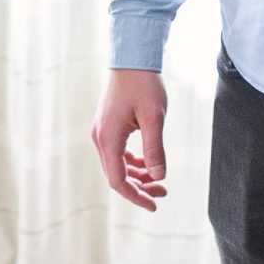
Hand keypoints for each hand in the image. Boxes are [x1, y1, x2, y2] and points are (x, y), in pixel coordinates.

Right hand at [91, 69, 169, 210]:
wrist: (132, 58)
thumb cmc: (144, 85)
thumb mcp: (154, 118)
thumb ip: (155, 149)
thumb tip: (159, 177)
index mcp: (108, 138)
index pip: (117, 180)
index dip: (135, 196)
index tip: (154, 205)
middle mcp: (100, 137)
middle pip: (116, 175)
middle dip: (139, 187)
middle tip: (163, 192)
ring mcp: (103, 131)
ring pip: (117, 165)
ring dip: (137, 176)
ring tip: (160, 181)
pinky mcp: (108, 126)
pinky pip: (118, 153)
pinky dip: (133, 163)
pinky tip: (148, 163)